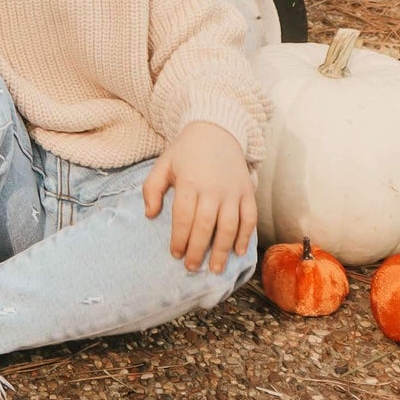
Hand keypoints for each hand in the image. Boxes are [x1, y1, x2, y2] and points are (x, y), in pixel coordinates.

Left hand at [142, 121, 255, 275]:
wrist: (217, 130)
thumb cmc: (187, 151)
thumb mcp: (164, 164)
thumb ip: (152, 188)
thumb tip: (150, 214)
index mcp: (190, 181)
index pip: (183, 216)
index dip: (179, 238)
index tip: (175, 254)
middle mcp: (213, 188)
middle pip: (205, 225)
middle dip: (198, 250)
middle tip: (191, 267)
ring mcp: (233, 191)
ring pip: (229, 226)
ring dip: (222, 250)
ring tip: (214, 269)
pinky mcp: (248, 191)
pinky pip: (249, 218)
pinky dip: (245, 236)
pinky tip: (238, 251)